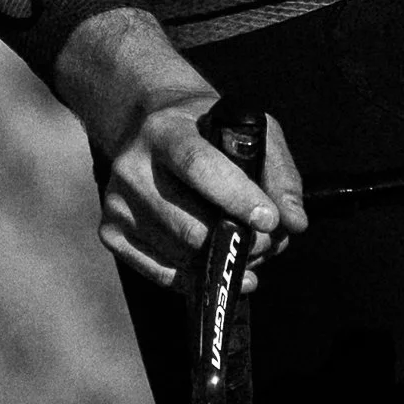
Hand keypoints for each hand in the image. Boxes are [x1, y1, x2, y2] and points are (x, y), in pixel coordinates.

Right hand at [55, 6, 307, 292]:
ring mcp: (116, 202)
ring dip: (222, 264)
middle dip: (238, 243)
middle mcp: (132, 166)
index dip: (236, 197)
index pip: (198, 165)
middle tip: (269, 244)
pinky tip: (218, 269)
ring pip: (179, 255)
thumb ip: (279, 172)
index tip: (271, 221)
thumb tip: (294, 222)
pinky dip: (195, 279)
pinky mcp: (110, 231)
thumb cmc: (208, 130)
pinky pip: (160, 273)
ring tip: (246, 251)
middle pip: (189, 225)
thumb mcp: (249, 130)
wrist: (148, 124)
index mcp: (165, 130)